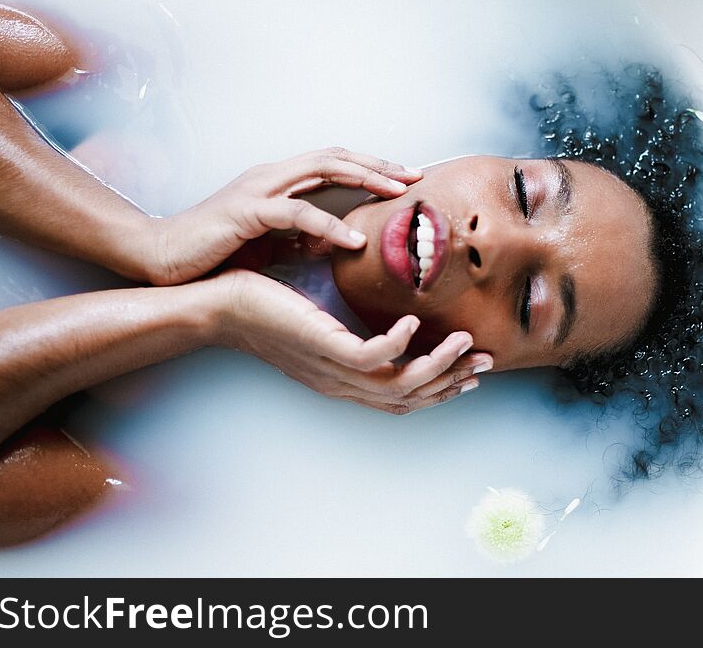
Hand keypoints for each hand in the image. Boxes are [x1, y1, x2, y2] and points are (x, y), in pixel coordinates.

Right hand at [144, 147, 421, 284]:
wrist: (160, 258)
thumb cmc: (214, 252)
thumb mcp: (267, 242)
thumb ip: (298, 236)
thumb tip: (331, 241)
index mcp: (277, 182)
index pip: (333, 164)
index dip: (371, 168)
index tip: (406, 180)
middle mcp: (271, 176)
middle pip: (335, 156)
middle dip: (378, 164)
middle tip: (416, 176)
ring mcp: (257, 189)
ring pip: (321, 170)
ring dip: (364, 179)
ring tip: (397, 195)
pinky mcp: (245, 212)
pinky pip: (296, 213)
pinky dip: (328, 224)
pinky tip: (353, 241)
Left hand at [213, 270, 493, 413]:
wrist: (218, 304)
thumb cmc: (263, 306)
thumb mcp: (313, 321)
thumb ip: (346, 326)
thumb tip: (377, 312)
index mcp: (341, 378)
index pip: (400, 396)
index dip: (439, 388)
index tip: (469, 370)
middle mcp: (340, 382)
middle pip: (408, 398)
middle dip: (451, 383)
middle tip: (485, 363)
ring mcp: (330, 368)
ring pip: (398, 384)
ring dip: (437, 366)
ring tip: (465, 343)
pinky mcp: (320, 346)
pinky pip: (371, 356)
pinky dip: (400, 343)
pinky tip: (414, 322)